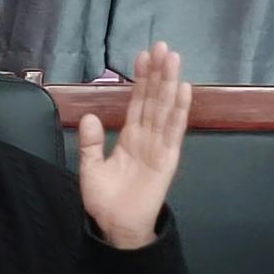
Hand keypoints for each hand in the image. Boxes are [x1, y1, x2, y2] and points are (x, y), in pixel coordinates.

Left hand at [78, 41, 190, 248]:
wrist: (116, 228)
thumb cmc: (105, 200)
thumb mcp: (90, 168)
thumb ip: (91, 143)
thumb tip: (89, 116)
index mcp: (130, 137)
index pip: (137, 102)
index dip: (140, 79)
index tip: (142, 55)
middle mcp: (147, 138)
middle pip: (154, 99)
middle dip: (158, 73)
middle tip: (161, 45)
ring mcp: (159, 147)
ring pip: (165, 109)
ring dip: (170, 84)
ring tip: (173, 59)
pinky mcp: (167, 160)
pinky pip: (174, 132)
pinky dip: (179, 111)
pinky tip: (184, 90)